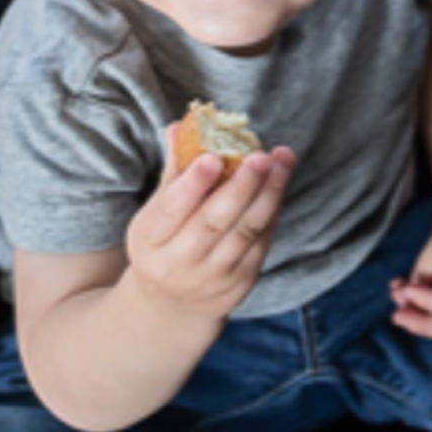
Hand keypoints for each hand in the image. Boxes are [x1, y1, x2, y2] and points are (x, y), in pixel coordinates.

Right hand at [124, 128, 295, 319]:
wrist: (171, 305)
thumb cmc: (163, 244)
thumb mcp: (155, 214)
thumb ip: (173, 172)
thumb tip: (179, 126)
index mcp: (149, 241)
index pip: (170, 210)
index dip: (192, 184)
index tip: (213, 156)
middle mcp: (177, 264)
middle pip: (213, 221)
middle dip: (241, 187)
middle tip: (261, 156)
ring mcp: (210, 278)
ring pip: (245, 231)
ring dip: (268, 193)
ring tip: (282, 160)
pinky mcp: (239, 285)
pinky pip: (261, 242)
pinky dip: (271, 210)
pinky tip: (279, 183)